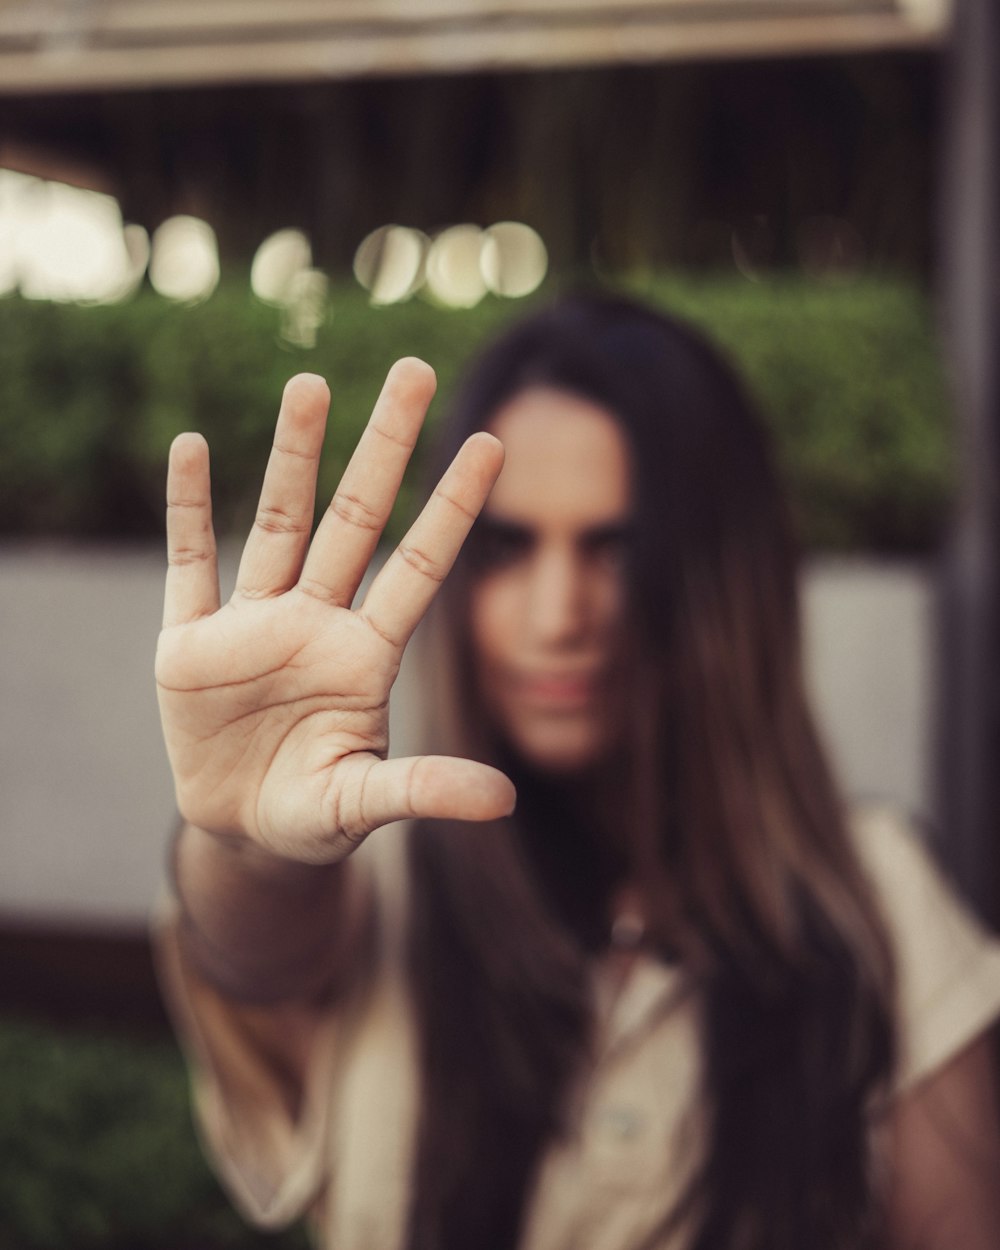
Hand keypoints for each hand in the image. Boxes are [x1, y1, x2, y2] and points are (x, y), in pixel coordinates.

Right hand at [155, 359, 513, 862]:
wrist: (242, 831)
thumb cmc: (315, 812)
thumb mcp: (365, 802)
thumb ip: (423, 789)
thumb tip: (504, 799)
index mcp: (367, 655)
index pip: (418, 566)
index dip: (453, 508)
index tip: (492, 444)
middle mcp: (316, 622)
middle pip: (357, 519)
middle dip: (383, 449)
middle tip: (414, 370)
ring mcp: (252, 625)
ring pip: (278, 523)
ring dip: (292, 456)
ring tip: (311, 384)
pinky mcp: (189, 643)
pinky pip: (189, 563)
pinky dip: (187, 509)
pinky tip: (190, 449)